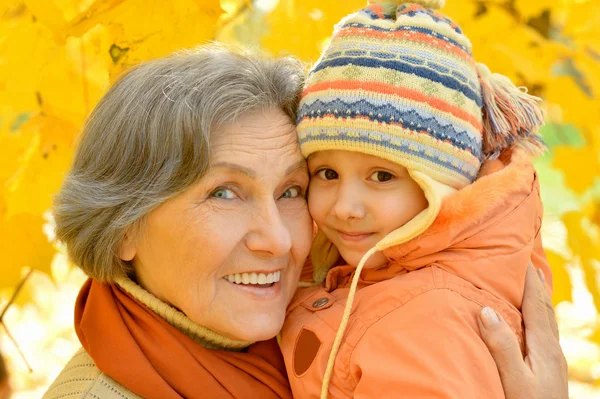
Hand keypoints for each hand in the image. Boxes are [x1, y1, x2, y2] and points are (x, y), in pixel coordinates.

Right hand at [478, 263, 567, 398]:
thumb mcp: (513, 379)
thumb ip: (502, 345)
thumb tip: (486, 310)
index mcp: (542, 346)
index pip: (534, 304)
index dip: (527, 280)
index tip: (518, 257)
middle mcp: (552, 348)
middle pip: (545, 307)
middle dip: (536, 283)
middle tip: (528, 261)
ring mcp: (554, 358)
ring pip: (548, 318)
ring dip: (540, 297)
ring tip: (533, 282)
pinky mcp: (551, 367)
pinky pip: (546, 330)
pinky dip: (540, 314)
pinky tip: (534, 320)